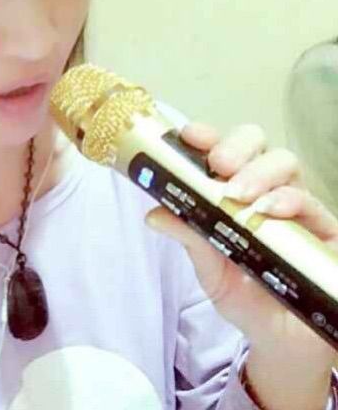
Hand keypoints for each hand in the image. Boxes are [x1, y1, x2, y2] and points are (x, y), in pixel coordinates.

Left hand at [145, 122, 337, 407]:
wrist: (279, 337)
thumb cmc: (242, 293)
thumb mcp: (208, 266)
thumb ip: (187, 236)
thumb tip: (152, 214)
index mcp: (232, 189)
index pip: (222, 150)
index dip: (207, 136)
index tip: (190, 135)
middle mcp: (264, 189)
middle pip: (257, 145)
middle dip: (236, 147)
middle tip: (219, 165)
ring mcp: (296, 205)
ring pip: (285, 164)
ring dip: (259, 173)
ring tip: (238, 195)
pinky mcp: (323, 228)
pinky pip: (312, 204)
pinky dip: (290, 201)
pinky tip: (270, 211)